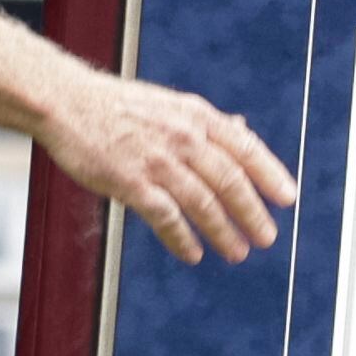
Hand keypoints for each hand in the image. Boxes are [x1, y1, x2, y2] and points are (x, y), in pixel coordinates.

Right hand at [36, 69, 296, 264]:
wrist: (68, 102)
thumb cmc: (117, 105)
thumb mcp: (170, 103)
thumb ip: (206, 122)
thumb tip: (242, 129)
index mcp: (196, 115)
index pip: (245, 148)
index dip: (270, 175)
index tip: (287, 198)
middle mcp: (183, 137)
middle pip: (230, 180)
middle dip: (252, 212)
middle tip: (267, 237)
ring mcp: (158, 161)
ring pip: (203, 203)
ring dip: (223, 231)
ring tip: (237, 251)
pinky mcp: (131, 183)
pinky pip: (166, 217)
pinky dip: (182, 239)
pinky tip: (192, 253)